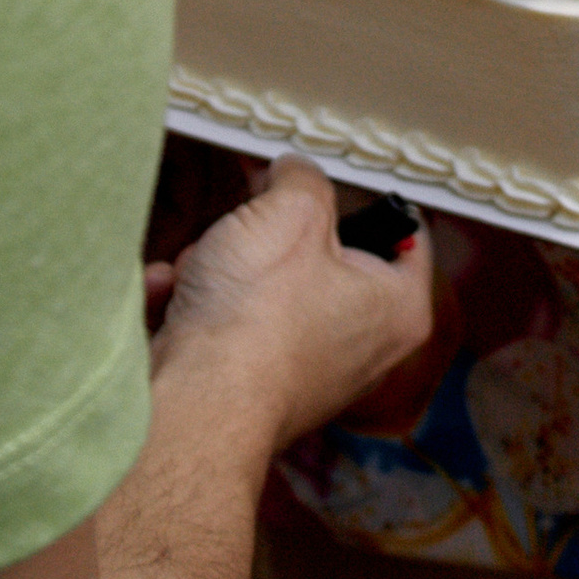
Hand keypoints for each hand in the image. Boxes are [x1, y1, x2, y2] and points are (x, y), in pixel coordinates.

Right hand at [151, 159, 430, 450]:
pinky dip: (195, 308)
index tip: (327, 186)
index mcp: (397, 309)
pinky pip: (228, 327)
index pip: (408, 235)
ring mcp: (307, 375)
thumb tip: (295, 173)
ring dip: (220, 268)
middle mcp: (362, 350)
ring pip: (264, 289)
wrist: (193, 406)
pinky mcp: (253, 392)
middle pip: (320, 258)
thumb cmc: (257, 316)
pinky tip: (171, 302)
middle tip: (246, 226)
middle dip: (267, 235)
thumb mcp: (291, 212)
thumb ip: (302, 180)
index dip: (365, 200)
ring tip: (200, 271)